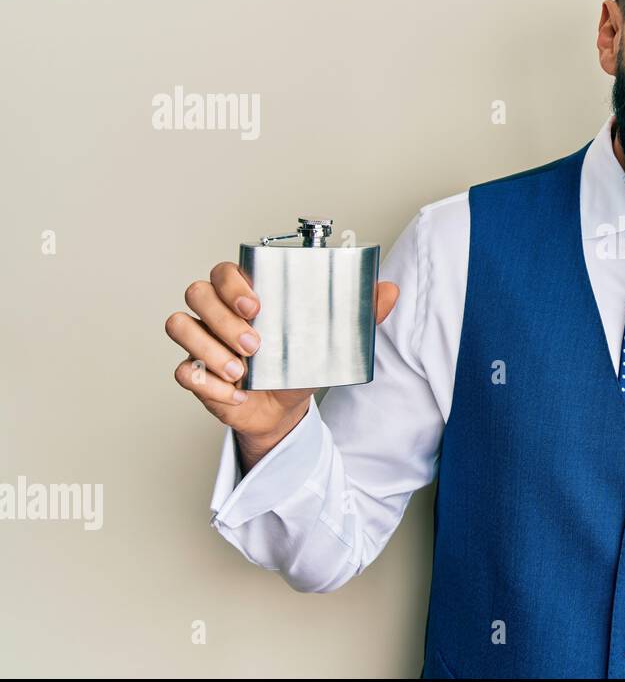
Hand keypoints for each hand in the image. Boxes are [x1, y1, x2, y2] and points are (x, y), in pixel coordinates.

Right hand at [167, 262, 399, 466]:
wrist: (285, 410)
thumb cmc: (299, 365)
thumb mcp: (330, 340)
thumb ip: (359, 313)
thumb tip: (388, 290)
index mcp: (246, 294)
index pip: (224, 270)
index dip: (233, 283)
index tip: (258, 306)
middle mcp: (216, 311)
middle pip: (197, 292)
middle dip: (223, 318)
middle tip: (256, 345)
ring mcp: (201, 340)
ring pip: (180, 325)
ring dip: (209, 348)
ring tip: (243, 371)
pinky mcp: (194, 372)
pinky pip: (182, 370)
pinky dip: (206, 382)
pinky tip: (234, 393)